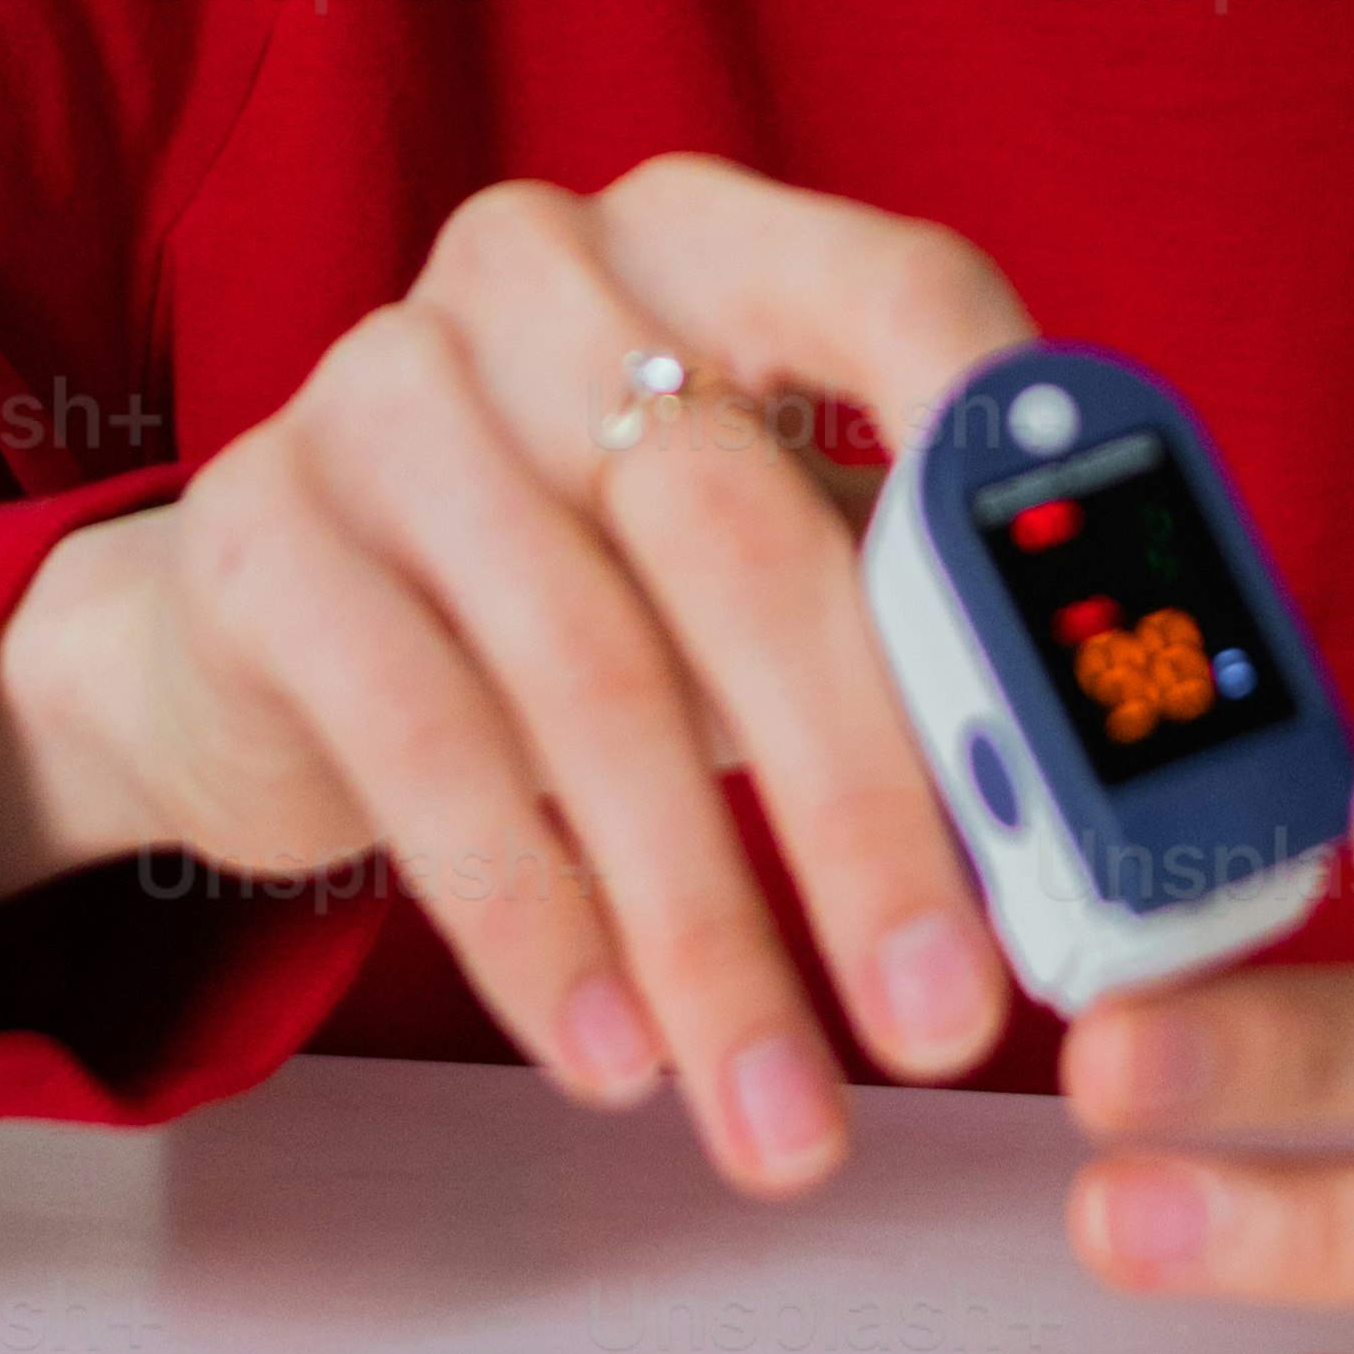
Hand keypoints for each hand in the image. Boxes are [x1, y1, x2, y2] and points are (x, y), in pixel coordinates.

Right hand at [0, 152, 1024, 1192]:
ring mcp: (382, 390)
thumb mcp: (748, 567)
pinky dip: (536, 924)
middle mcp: (544, 273)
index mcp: (712, 239)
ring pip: (587, 672)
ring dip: (703, 927)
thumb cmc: (582, 586)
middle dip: (862, 805)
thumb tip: (1090, 810)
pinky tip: (616, 1058)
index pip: (898, 291)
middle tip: (948, 1022)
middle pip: (740, 536)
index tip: (1086, 645)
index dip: (1007, 446)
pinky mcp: (264, 537)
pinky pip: (424, 746)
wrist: (268, 624)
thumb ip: (904, 631)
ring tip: (783, 1114)